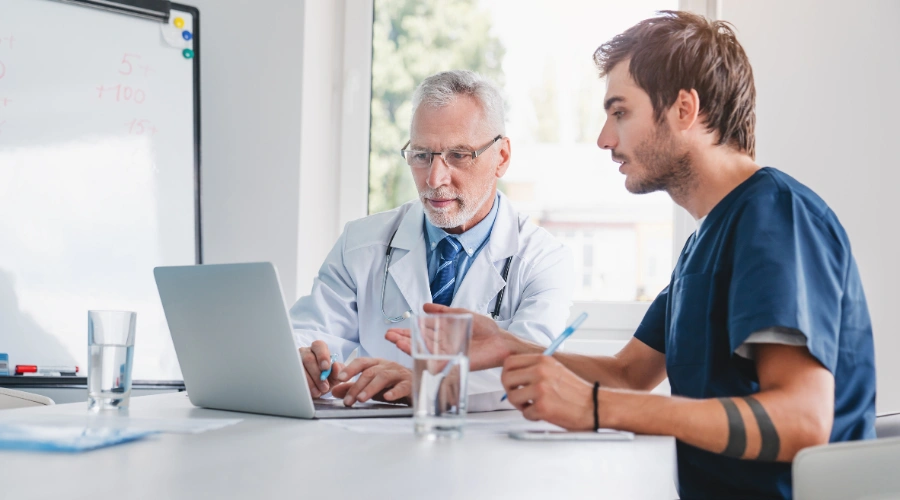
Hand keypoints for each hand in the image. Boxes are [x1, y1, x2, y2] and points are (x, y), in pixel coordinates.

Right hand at [298, 340, 344, 397]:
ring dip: (310, 382)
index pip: (319, 346)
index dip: (322, 355)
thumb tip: (335, 365)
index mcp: (319, 349)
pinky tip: (308, 392)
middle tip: (324, 387)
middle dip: (317, 374)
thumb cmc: (327, 379)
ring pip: (300, 368)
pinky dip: (302, 385)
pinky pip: (294, 377)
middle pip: (308, 358)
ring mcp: (296, 361)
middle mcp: (306, 352)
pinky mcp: (291, 372)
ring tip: (318, 392)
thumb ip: (338, 371)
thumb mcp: (334, 376)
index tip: (326, 367)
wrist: (318, 389)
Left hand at [330, 358, 411, 405]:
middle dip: (357, 386)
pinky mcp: (410, 384)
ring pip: (383, 377)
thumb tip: (334, 391)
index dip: (350, 369)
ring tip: (361, 399)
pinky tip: (387, 398)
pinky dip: (394, 391)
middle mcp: (388, 365)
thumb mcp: (371, 386)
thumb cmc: (392, 384)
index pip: (362, 362)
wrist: (416, 387)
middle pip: (370, 372)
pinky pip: (402, 386)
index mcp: (377, 363)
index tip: (340, 379)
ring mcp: (399, 373)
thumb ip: (353, 387)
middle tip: (348, 400)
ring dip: (371, 388)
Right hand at [384, 303, 528, 370]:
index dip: (407, 332)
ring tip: (394, 341)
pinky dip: (423, 356)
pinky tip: (412, 352)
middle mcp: (442, 345)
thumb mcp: (461, 314)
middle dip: (403, 339)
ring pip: (423, 351)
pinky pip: (434, 360)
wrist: (501, 341)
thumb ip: (443, 311)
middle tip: (388, 336)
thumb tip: (424, 306)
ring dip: (408, 346)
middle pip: (418, 343)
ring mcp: (446, 354)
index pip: (420, 333)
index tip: (393, 330)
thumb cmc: (485, 329)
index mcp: (443, 334)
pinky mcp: (453, 361)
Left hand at [501, 354, 593, 430]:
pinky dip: (532, 416)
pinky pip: (524, 413)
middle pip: (506, 378)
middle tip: (521, 398)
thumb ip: (535, 368)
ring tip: (533, 406)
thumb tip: (512, 374)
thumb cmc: (575, 391)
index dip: (507, 374)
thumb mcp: (554, 369)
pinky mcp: (542, 407)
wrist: (595, 405)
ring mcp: (540, 389)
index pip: (509, 362)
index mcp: (542, 360)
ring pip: (512, 397)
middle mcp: (540, 371)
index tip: (514, 383)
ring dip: (520, 405)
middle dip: (510, 390)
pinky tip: (544, 414)